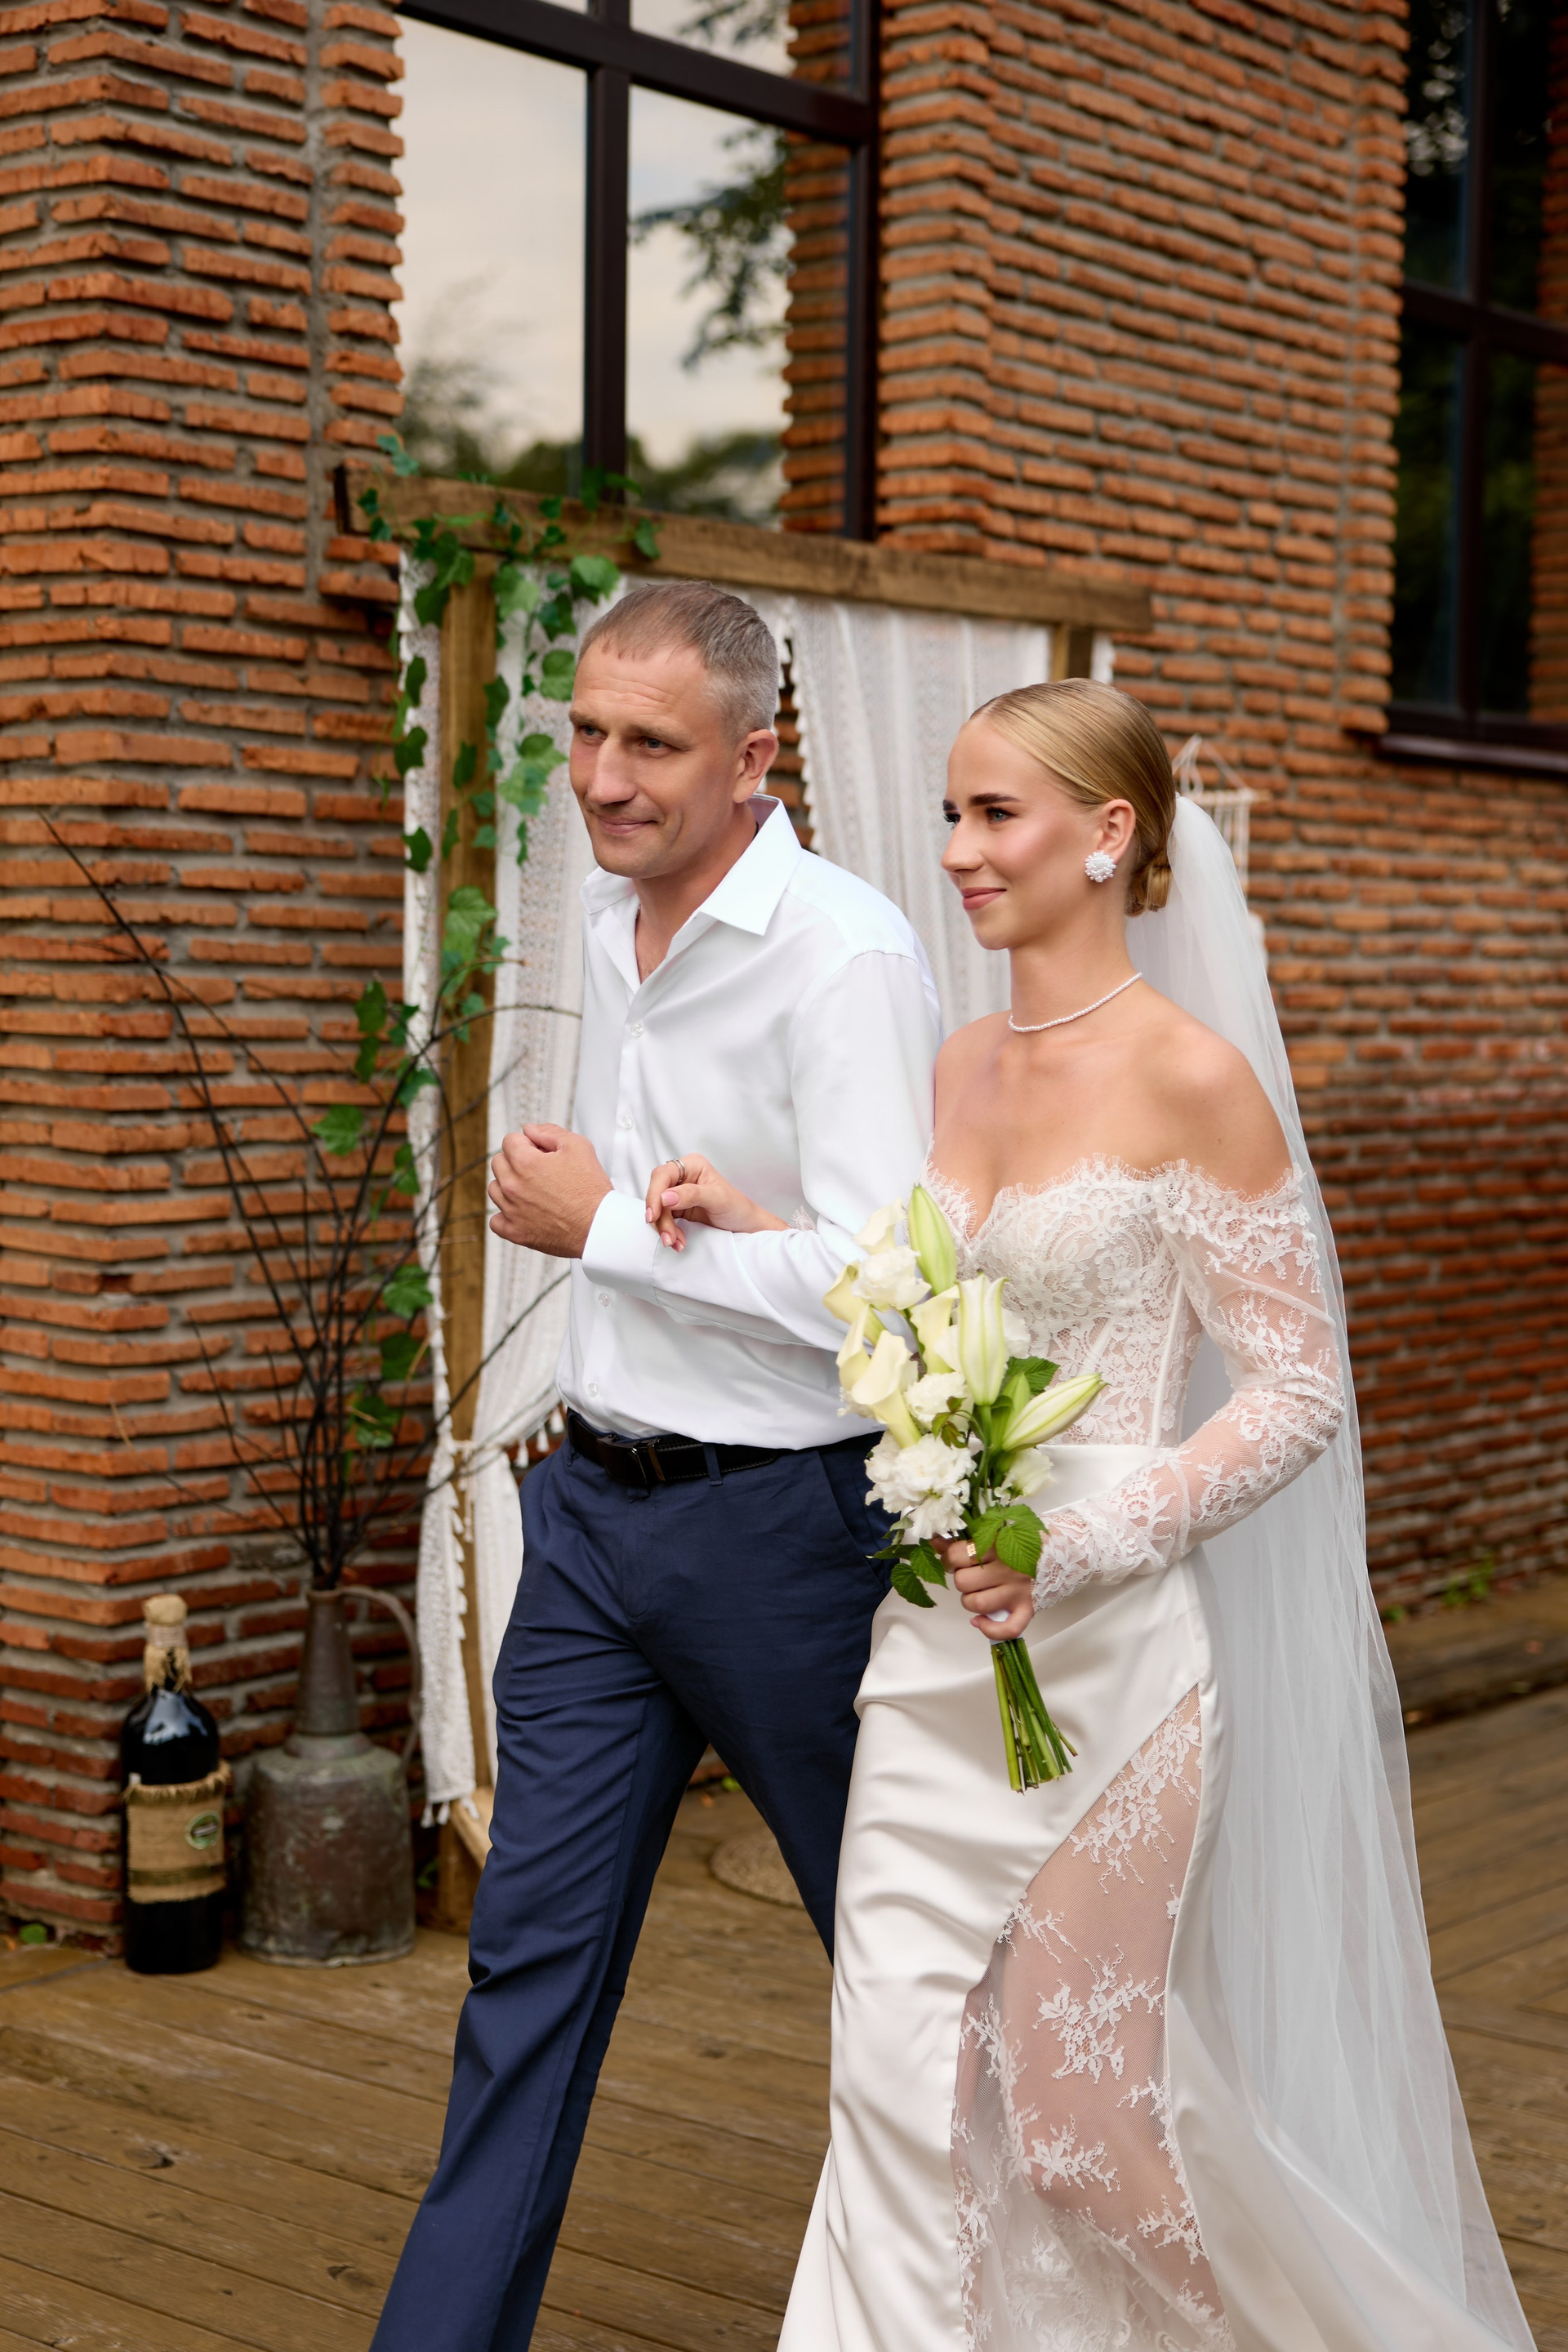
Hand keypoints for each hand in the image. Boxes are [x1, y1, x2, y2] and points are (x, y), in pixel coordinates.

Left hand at [488, 1124, 611, 1258]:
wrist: (598, 1226)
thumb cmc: (591, 1189)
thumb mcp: (578, 1146)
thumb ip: (549, 1131)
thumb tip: (530, 1130)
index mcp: (525, 1163)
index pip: (509, 1141)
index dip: (527, 1142)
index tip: (540, 1152)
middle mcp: (513, 1186)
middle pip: (499, 1162)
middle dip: (515, 1160)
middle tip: (539, 1169)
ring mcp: (511, 1211)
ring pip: (494, 1189)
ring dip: (508, 1185)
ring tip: (532, 1189)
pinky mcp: (515, 1232)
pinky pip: (495, 1221)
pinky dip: (505, 1215)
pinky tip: (521, 1211)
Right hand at [642, 1152, 790, 1252]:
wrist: (746, 1227)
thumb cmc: (738, 1208)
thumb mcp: (717, 1199)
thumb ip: (692, 1194)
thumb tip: (665, 1196)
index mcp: (692, 1165)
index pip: (663, 1175)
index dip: (654, 1194)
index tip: (654, 1215)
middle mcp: (683, 1177)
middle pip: (657, 1193)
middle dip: (661, 1218)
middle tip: (668, 1237)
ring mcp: (679, 1194)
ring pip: (659, 1210)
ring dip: (664, 1229)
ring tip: (675, 1243)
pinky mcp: (678, 1210)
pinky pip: (664, 1220)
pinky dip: (669, 1232)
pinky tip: (678, 1242)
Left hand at [939, 1535, 1036, 1641]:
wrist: (1066, 1549)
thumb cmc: (1028, 1539)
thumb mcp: (997, 1532)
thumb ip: (966, 1539)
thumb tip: (936, 1543)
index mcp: (997, 1544)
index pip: (957, 1556)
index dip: (949, 1559)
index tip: (954, 1560)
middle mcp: (1006, 1569)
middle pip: (963, 1582)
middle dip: (961, 1580)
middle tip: (971, 1575)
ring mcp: (1017, 1591)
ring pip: (977, 1603)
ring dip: (969, 1602)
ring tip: (977, 1593)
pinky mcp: (1028, 1608)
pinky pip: (1007, 1629)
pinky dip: (990, 1629)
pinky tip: (982, 1621)